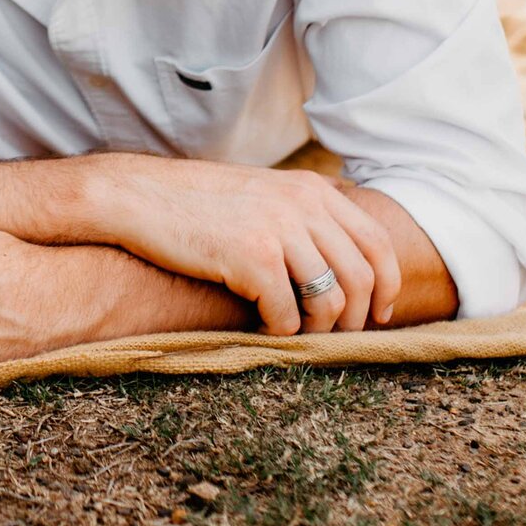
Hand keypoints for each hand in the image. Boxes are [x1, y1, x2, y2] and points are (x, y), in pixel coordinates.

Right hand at [127, 163, 399, 335]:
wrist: (137, 196)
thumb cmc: (195, 201)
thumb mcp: (262, 189)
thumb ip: (303, 210)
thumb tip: (341, 246)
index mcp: (311, 189)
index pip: (377, 241)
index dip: (388, 284)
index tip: (380, 312)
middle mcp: (303, 205)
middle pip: (363, 276)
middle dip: (359, 316)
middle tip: (340, 336)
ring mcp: (279, 230)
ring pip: (331, 300)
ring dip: (319, 329)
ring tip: (297, 332)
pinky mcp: (252, 258)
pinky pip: (288, 314)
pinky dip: (280, 331)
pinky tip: (262, 327)